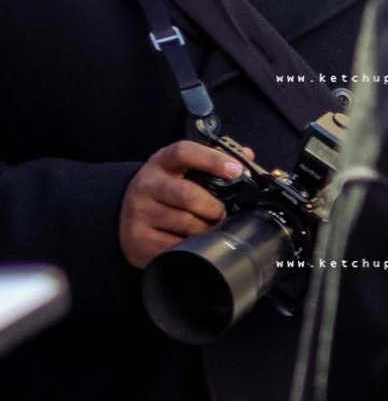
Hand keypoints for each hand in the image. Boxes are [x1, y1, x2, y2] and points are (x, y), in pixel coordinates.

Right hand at [120, 139, 247, 266]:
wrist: (128, 218)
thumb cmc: (166, 194)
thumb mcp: (182, 173)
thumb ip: (212, 163)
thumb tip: (247, 157)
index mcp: (161, 163)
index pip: (184, 152)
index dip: (212, 159)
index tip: (236, 171)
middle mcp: (146, 184)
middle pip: (188, 195)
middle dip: (213, 208)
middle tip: (222, 214)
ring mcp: (139, 212)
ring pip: (186, 223)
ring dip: (206, 229)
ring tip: (208, 229)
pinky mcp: (138, 238)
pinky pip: (176, 246)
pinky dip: (193, 247)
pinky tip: (194, 244)